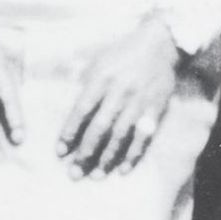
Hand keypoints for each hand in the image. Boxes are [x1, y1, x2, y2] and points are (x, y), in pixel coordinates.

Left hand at [58, 16, 179, 177]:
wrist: (160, 44)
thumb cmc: (122, 53)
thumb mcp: (98, 62)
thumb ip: (84, 85)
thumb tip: (70, 114)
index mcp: (101, 78)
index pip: (81, 111)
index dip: (69, 133)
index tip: (60, 152)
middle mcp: (119, 91)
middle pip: (100, 128)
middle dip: (85, 153)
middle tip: (74, 173)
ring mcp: (139, 101)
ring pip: (120, 135)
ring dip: (107, 158)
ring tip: (96, 175)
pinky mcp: (156, 108)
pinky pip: (144, 136)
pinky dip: (133, 154)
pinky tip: (123, 169)